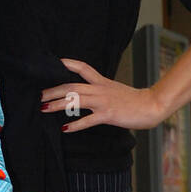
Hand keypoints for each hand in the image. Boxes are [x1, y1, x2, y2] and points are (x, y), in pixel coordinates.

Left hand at [40, 57, 163, 132]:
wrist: (152, 105)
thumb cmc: (134, 101)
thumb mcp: (114, 90)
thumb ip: (100, 90)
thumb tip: (86, 95)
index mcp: (102, 82)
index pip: (82, 68)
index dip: (68, 64)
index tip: (54, 63)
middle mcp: (100, 89)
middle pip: (72, 86)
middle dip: (53, 90)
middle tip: (39, 96)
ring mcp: (103, 101)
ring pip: (76, 100)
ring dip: (58, 104)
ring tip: (44, 109)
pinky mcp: (108, 114)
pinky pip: (88, 120)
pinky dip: (75, 124)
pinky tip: (65, 128)